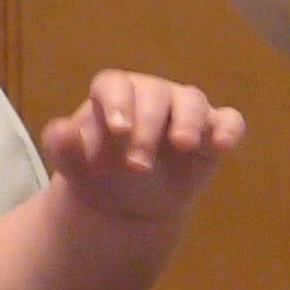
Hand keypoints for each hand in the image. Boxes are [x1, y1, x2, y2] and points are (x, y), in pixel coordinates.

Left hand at [42, 69, 245, 220]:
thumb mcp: (76, 168)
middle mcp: (152, 95)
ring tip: (183, 146)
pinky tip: (222, 146)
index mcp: (115, 95)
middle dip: (148, 126)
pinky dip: (229, 129)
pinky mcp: (212, 130)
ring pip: (192, 99)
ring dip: (188, 121)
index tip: (117, 130)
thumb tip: (60, 131)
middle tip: (137, 166)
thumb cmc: (100, 174)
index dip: (117, 102)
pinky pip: (228, 120)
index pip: (115, 85)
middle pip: (154, 94)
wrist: (128, 204)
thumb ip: (64, 150)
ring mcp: (185, 110)